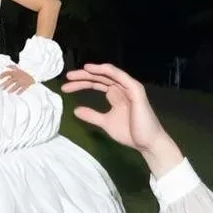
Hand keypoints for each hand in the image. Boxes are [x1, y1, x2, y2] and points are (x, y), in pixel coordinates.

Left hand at [0, 65, 34, 93]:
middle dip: (5, 85)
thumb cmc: (24, 72)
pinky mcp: (26, 84)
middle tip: (1, 88)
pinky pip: (22, 89)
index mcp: (16, 72)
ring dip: (11, 89)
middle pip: (10, 81)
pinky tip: (17, 94)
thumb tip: (5, 66)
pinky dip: (19, 91)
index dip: (2, 75)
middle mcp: (18, 76)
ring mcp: (22, 80)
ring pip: (16, 85)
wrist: (34, 74)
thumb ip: (12, 66)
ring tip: (8, 92)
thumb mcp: (18, 68)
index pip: (8, 73)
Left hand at [61, 63, 182, 174]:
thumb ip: (92, 116)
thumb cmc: (131, 133)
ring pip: (109, 74)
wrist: (147, 143)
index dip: (80, 84)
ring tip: (79, 71)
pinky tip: (96, 69)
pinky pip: (121, 76)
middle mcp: (121, 88)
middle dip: (83, 76)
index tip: (66, 88)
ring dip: (94, 71)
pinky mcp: (136, 90)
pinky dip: (109, 71)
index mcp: (115, 95)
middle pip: (99, 77)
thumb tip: (75, 110)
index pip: (95, 84)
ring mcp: (129, 88)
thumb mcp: (106, 123)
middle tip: (67, 77)